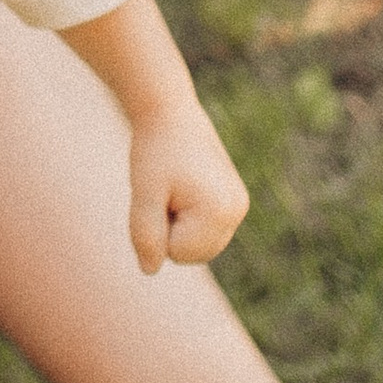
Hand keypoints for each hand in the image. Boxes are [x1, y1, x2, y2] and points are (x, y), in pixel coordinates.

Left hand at [126, 96, 248, 271]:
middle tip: (165, 190)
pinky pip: (202, 229)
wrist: (169, 112)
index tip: (160, 192)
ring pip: (197, 245)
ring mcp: (238, 206)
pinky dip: (187, 217)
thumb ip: (146, 235)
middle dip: (170, 230)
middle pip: (191, 254)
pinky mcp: (233, 199)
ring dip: (177, 224)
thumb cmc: (154, 151)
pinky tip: (183, 187)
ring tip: (174, 188)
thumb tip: (149, 270)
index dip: (157, 227)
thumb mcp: (144, 194)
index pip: (177, 254)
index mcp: (221, 212)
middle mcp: (237, 212)